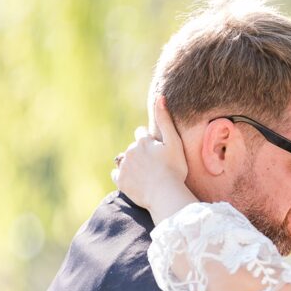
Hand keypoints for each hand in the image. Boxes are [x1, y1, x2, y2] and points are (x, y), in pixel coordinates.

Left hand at [113, 95, 195, 219]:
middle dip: (141, 153)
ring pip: (125, 161)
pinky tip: (133, 180)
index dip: (150, 141)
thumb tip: (159, 97)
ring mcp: (124, 167)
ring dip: (132, 164)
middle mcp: (130, 151)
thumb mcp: (174, 142)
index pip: (141, 134)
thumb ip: (165, 120)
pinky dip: (122, 176)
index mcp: (142, 141)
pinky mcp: (120, 181)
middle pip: (133, 148)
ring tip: (144, 174)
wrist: (165, 194)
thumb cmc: (174, 169)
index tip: (157, 150)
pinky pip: (116, 175)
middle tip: (154, 165)